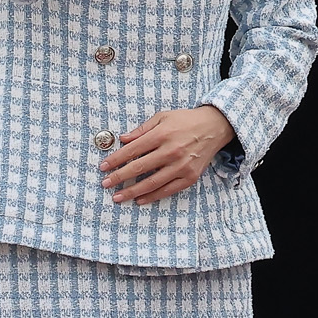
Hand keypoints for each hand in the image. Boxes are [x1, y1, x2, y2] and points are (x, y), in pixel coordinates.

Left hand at [100, 106, 235, 203]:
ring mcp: (181, 166)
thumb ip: (142, 129)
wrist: (214, 127)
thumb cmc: (186, 120)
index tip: (103, 167)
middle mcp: (171, 151)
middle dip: (119, 177)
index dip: (116, 159)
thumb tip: (123, 139)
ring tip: (118, 197)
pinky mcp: (190, 176)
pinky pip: (168, 190)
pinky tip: (140, 200)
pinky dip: (153, 196)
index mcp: (162, 134)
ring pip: (152, 182)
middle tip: (105, 184)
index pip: (132, 150)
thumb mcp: (162, 117)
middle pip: (139, 167)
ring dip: (132, 191)